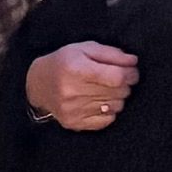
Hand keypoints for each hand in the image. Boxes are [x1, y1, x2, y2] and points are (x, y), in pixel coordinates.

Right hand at [26, 41, 140, 131]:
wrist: (38, 85)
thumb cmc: (64, 62)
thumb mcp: (84, 48)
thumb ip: (111, 53)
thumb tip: (133, 62)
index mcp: (75, 68)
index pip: (117, 77)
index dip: (130, 74)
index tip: (131, 71)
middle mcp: (72, 91)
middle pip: (119, 92)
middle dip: (125, 84)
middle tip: (118, 79)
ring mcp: (73, 110)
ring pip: (116, 106)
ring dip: (117, 97)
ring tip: (106, 89)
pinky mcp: (74, 123)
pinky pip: (107, 120)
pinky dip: (109, 110)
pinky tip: (99, 102)